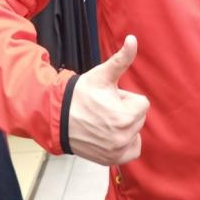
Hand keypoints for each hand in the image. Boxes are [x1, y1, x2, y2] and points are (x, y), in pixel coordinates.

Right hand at [68, 35, 149, 165]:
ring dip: (125, 127)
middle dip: (125, 112)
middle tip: (104, 109)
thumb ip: (122, 59)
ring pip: (135, 133)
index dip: (126, 98)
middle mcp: (124, 137)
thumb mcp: (102, 75)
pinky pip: (130, 151)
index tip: (109, 98)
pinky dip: (124, 144)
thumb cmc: (81, 94)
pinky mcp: (111, 159)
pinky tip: (110, 134)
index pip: (142, 104)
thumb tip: (133, 39)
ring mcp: (117, 151)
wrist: (57, 117)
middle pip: (138, 118)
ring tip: (104, 121)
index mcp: (126, 117)